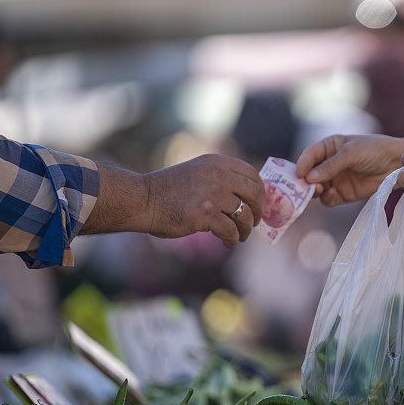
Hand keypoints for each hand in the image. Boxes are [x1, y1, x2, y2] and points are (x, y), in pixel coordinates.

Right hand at [143, 154, 263, 247]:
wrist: (143, 200)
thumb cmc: (169, 191)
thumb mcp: (198, 173)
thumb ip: (221, 179)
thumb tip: (250, 200)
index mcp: (217, 162)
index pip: (252, 174)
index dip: (261, 192)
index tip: (258, 204)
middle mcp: (218, 174)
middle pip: (254, 194)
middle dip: (259, 211)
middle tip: (256, 222)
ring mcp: (212, 193)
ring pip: (245, 215)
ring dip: (246, 229)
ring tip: (240, 236)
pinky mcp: (205, 214)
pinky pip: (231, 230)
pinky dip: (232, 239)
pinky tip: (228, 242)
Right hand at [296, 134, 403, 205]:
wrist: (397, 164)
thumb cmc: (374, 150)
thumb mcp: (350, 153)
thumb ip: (330, 165)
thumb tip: (308, 178)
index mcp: (329, 147)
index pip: (309, 156)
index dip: (301, 164)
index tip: (298, 174)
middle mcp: (329, 164)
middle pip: (309, 175)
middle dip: (305, 181)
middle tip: (306, 186)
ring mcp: (336, 180)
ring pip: (317, 189)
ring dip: (315, 191)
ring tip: (320, 190)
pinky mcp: (344, 194)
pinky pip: (329, 200)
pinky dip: (328, 199)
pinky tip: (333, 195)